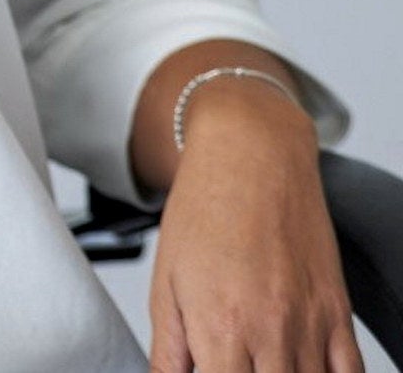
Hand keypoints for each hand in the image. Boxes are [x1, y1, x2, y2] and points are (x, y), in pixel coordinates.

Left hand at [147, 84, 362, 371]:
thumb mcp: (166, 282)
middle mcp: (269, 333)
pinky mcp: (337, 314)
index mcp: (219, 328)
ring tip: (260, 363)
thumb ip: (168, 351)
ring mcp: (309, 326)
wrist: (251, 153)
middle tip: (230, 365)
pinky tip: (304, 370)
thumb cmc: (204, 209)